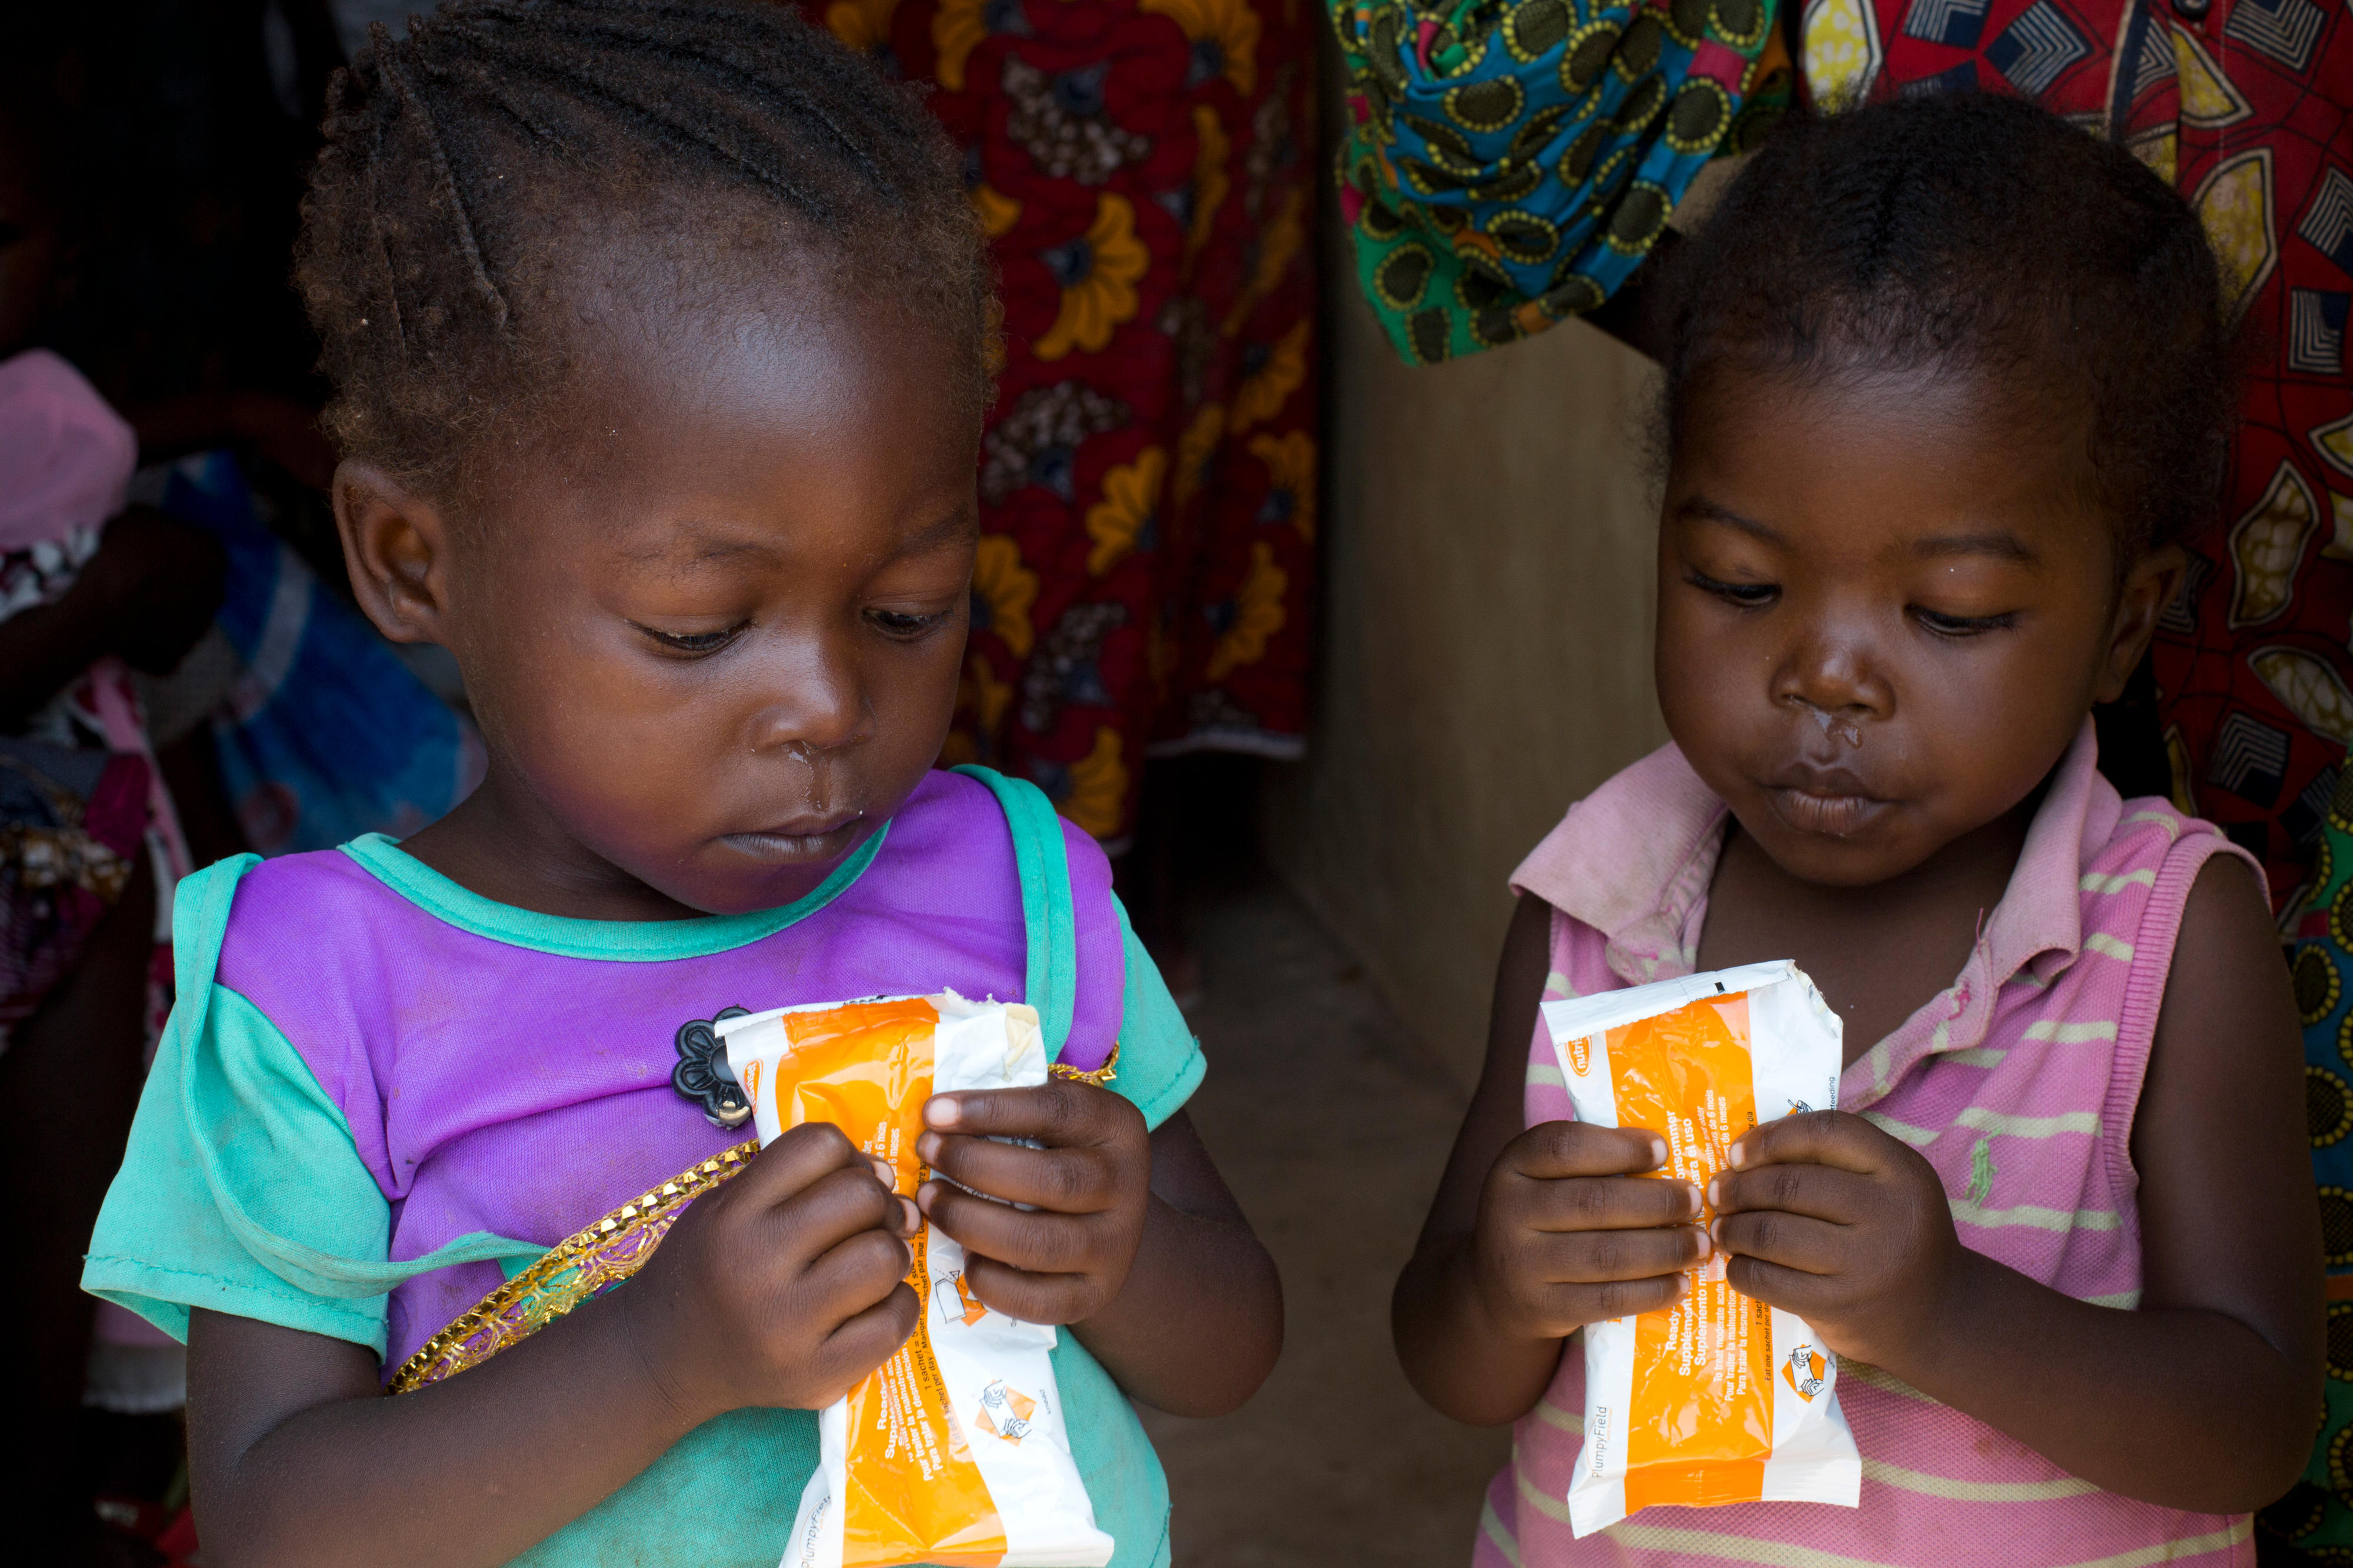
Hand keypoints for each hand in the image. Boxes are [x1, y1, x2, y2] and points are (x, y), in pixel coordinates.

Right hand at [85, 506, 226, 673]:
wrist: (101, 603)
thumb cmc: (119, 552)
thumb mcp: (136, 517)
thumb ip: (156, 524)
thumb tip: (154, 530)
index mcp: (214, 554)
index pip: (197, 550)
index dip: (171, 552)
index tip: (146, 554)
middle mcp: (217, 593)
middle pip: (194, 585)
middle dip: (172, 584)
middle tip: (138, 581)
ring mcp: (200, 628)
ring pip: (181, 617)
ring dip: (162, 614)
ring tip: (127, 608)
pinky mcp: (177, 656)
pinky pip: (162, 647)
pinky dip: (146, 643)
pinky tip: (123, 634)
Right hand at [621, 1123, 919, 1421]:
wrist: (663, 1361)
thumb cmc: (704, 1272)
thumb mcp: (724, 1206)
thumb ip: (795, 1182)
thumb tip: (886, 1176)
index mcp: (732, 1215)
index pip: (820, 1145)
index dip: (849, 1156)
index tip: (846, 1181)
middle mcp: (756, 1266)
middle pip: (862, 1197)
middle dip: (877, 1204)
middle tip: (867, 1224)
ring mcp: (788, 1326)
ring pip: (885, 1256)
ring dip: (892, 1253)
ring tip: (870, 1265)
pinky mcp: (816, 1375)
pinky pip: (896, 1320)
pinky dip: (898, 1304)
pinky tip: (872, 1305)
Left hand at [916, 1081, 1149, 1325]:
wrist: (1107, 1228)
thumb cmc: (1060, 1159)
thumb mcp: (1055, 1123)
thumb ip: (1012, 1110)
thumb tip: (939, 1110)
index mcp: (1118, 1126)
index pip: (1056, 1109)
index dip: (991, 1110)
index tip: (933, 1112)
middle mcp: (1126, 1185)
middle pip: (1049, 1179)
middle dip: (973, 1165)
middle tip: (926, 1152)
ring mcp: (1114, 1246)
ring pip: (1037, 1242)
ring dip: (969, 1220)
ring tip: (928, 1201)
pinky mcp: (1093, 1296)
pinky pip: (1034, 1298)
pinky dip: (989, 1279)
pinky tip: (963, 1255)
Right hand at [1470, 1120, 1709, 1340]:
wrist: (1499, 1287)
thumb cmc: (1544, 1218)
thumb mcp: (1548, 1179)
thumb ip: (1592, 1163)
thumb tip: (1671, 1156)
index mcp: (1513, 1166)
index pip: (1564, 1147)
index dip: (1619, 1147)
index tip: (1664, 1150)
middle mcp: (1508, 1211)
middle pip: (1592, 1202)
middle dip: (1656, 1201)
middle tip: (1696, 1202)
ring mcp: (1522, 1265)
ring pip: (1605, 1255)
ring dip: (1664, 1249)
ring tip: (1700, 1244)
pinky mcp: (1543, 1308)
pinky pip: (1607, 1300)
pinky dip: (1652, 1291)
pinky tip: (1681, 1283)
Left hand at [1710, 1110, 1962, 1365]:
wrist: (1939, 1315)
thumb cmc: (1898, 1236)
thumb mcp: (1889, 1185)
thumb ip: (1834, 1160)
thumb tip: (1744, 1154)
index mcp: (1902, 1172)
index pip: (1826, 1133)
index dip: (1772, 1137)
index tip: (1738, 1152)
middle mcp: (1890, 1214)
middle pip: (1789, 1186)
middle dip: (1740, 1187)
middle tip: (1719, 1192)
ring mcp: (1866, 1264)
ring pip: (1772, 1233)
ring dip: (1732, 1228)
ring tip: (1722, 1228)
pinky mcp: (1840, 1307)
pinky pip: (1769, 1280)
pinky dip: (1741, 1269)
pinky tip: (1738, 1264)